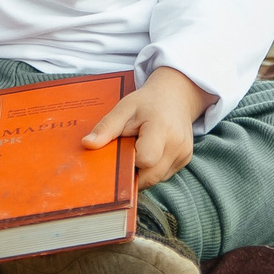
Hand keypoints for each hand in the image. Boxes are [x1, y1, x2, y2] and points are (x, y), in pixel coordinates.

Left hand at [84, 67, 212, 191]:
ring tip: (139, 148)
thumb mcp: (124, 108)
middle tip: (127, 152)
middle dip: (134, 171)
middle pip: (151, 176)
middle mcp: (178, 144)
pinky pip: (164, 174)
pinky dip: (153, 168)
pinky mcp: (186, 159)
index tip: (123, 148)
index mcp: (162, 128)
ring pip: (157, 178)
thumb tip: (87, 144)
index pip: (145, 159)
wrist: (176, 95)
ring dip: (144, 171)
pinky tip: (150, 151)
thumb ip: (107, 127)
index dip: (130, 160)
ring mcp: (184, 154)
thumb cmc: (147, 102)